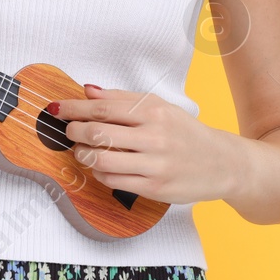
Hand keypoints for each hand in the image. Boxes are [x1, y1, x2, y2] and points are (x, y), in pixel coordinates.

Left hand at [51, 84, 238, 204]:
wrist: (223, 163)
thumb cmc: (186, 133)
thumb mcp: (160, 107)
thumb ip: (123, 98)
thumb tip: (88, 91)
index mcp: (154, 112)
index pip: (103, 108)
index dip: (74, 108)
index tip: (57, 108)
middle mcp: (155, 137)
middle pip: (98, 133)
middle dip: (74, 131)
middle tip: (69, 131)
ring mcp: (155, 164)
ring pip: (102, 160)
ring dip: (83, 154)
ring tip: (81, 150)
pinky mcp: (155, 188)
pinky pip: (114, 181)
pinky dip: (98, 173)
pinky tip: (99, 167)